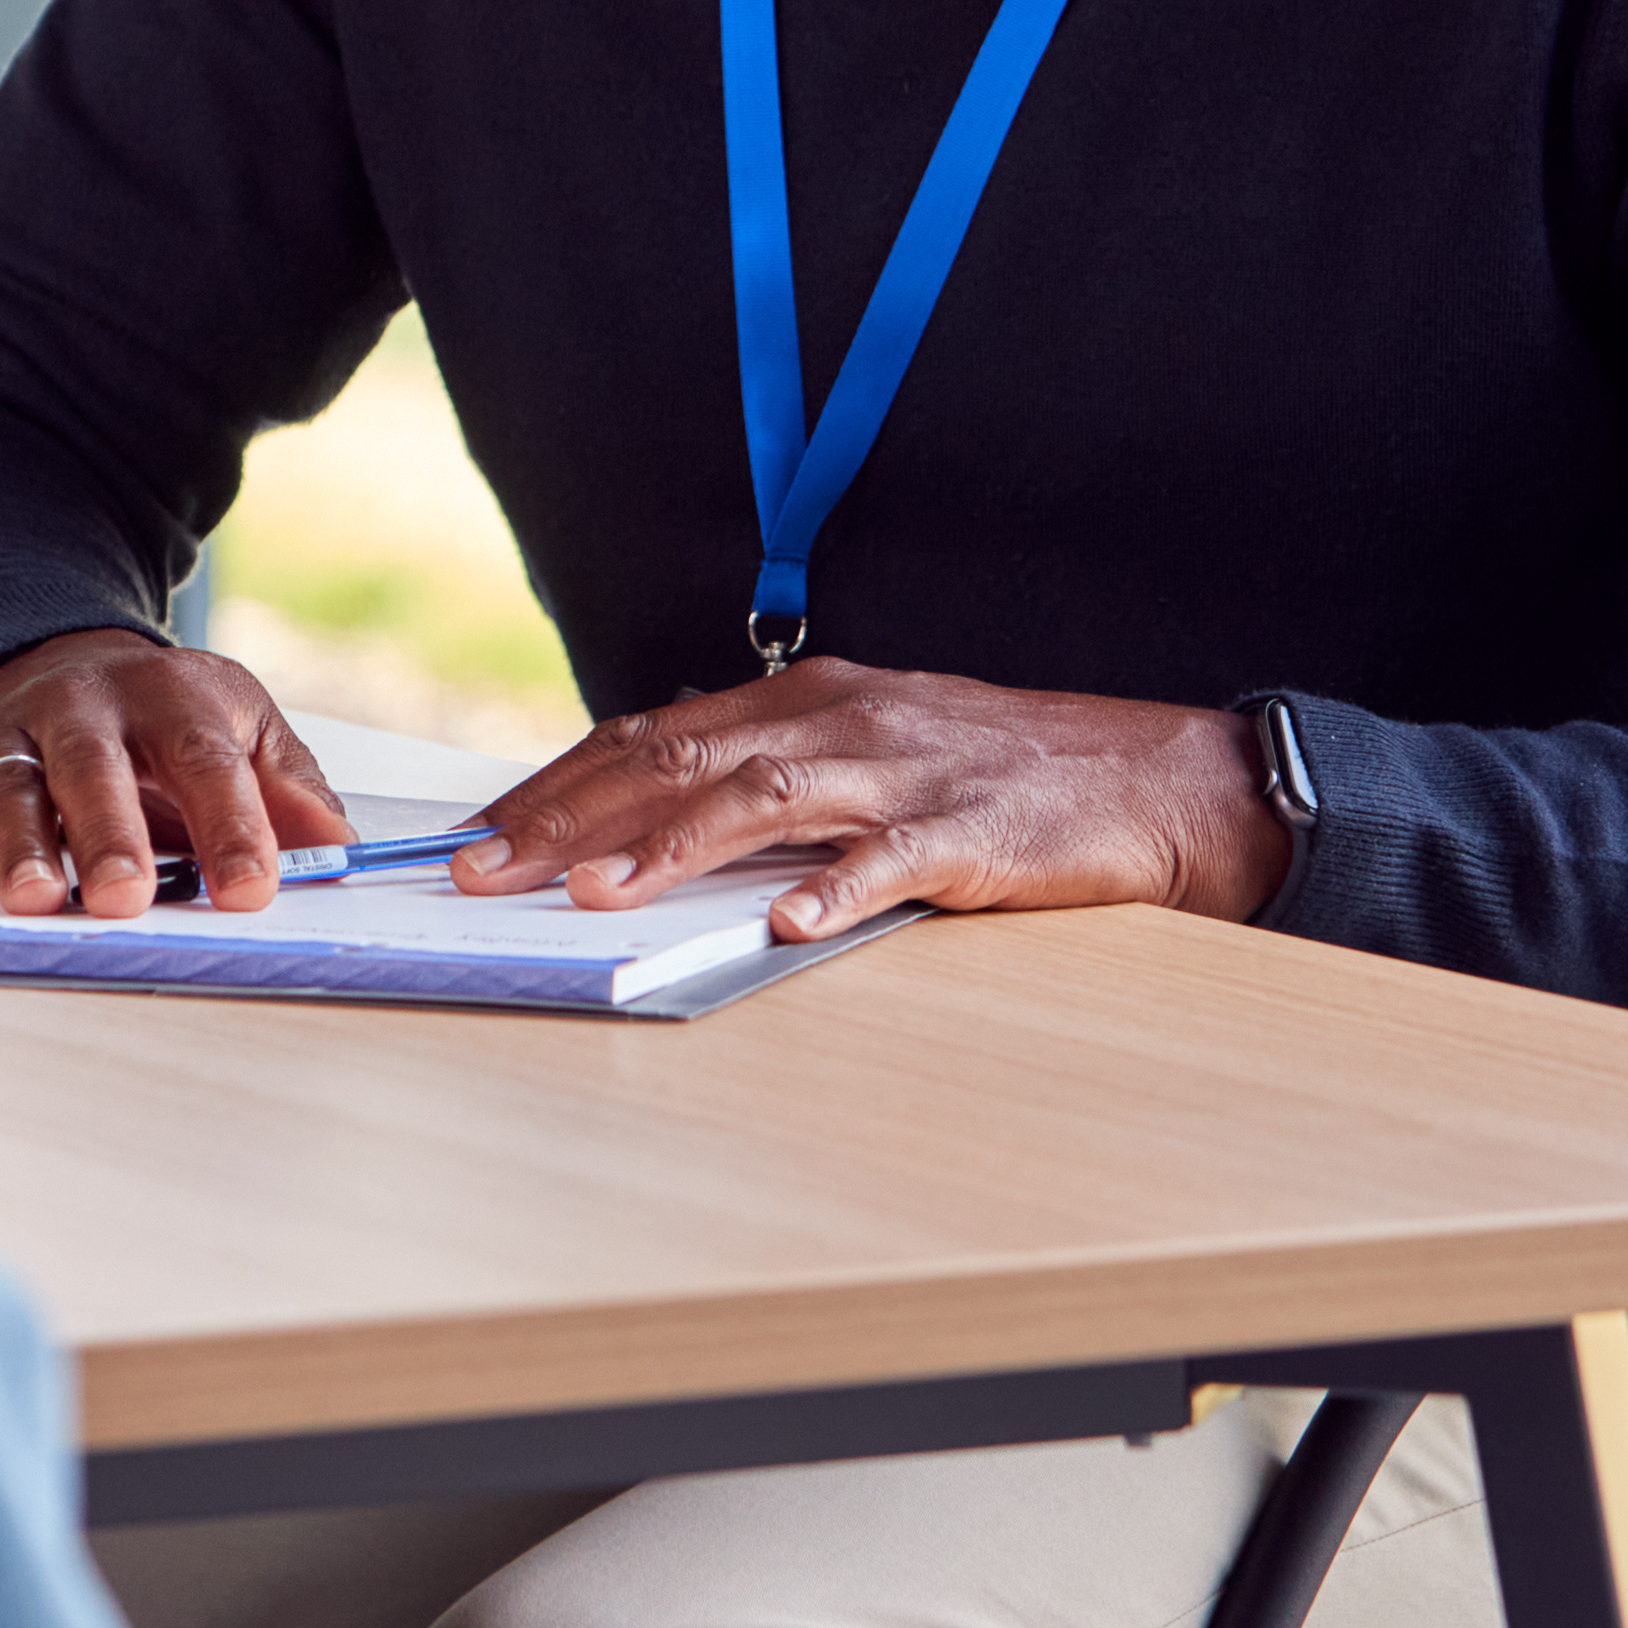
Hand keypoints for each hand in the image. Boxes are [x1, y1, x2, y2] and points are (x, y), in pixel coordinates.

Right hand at [0, 628, 355, 918]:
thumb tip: (342, 851)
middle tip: (126, 896)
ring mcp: (16, 739)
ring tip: (34, 899)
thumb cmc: (172, 722)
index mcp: (171, 698)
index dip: (231, 823)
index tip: (252, 887)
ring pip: (12, 789)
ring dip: (19, 845)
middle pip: (96, 769)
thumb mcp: (245, 731)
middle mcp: (85, 710)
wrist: (77, 668)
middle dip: (110, 833)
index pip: (206, 760)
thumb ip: (292, 790)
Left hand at [450, 659, 1284, 944]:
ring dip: (667, 848)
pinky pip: (890, 863)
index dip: (559, 782)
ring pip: (762, 799)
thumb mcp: (870, 751)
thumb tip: (654, 818)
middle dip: (569, 815)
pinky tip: (785, 923)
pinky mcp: (968, 834)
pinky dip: (834, 890)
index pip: (654, 734)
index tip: (480, 833)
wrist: (1147, 777)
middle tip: (482, 871)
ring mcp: (903, 775)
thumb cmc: (998, 775)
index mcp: (808, 703)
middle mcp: (841, 723)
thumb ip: (771, 777)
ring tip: (591, 892)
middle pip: (678, 761)